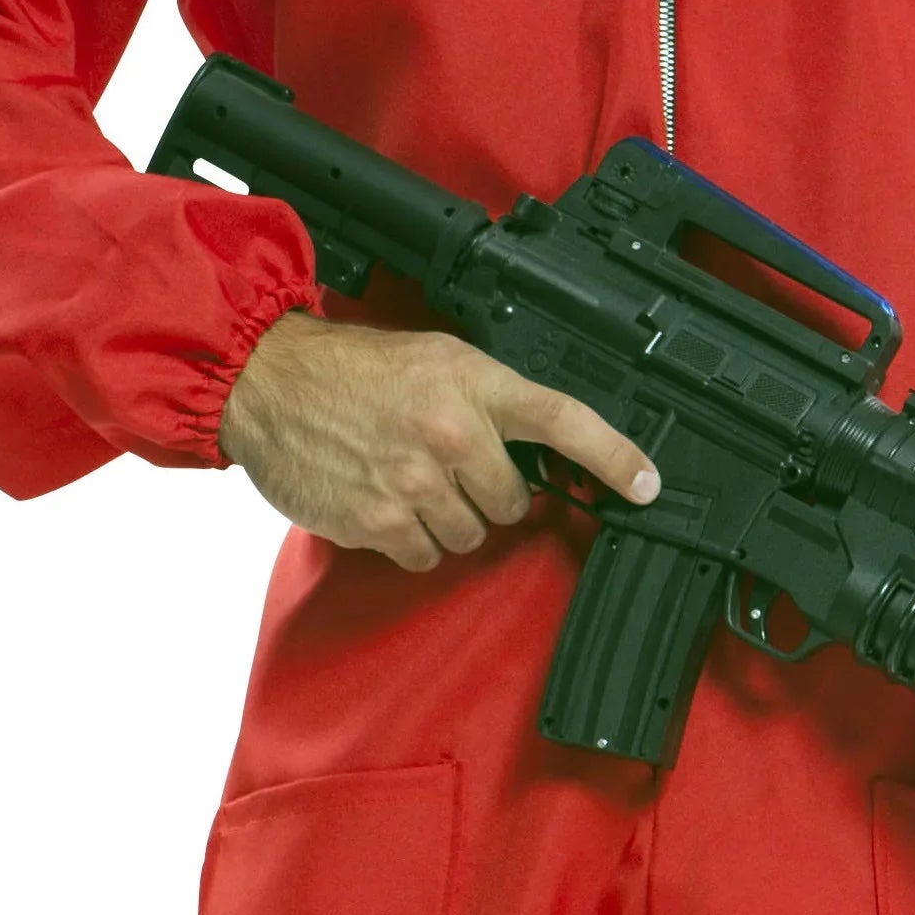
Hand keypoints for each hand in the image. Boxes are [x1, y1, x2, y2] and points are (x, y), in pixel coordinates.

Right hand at [219, 312, 659, 568]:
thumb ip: (486, 398)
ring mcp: (415, 483)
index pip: (562, 420)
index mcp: (472, 384)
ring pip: (469, 536)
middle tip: (446, 466)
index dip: (613, 457)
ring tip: (405, 479)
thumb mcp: (434, 358)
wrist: (267, 381)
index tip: (647, 485)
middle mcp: (451, 433)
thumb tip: (534, 448)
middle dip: (486, 494)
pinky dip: (408, 540)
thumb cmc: (349, 368)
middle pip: (512, 503)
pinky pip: (424, 557)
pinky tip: (382, 503)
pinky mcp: (379, 522)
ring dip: (445, 520)